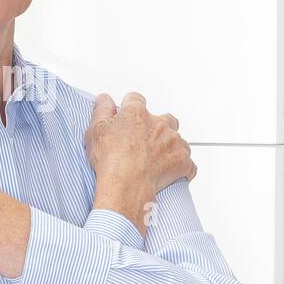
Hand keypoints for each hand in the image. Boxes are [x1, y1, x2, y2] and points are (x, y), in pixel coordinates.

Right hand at [84, 92, 195, 233]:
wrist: (126, 184)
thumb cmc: (111, 159)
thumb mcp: (95, 130)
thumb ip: (102, 110)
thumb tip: (105, 99)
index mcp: (137, 113)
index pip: (136, 100)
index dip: (130, 108)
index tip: (127, 116)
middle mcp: (159, 123)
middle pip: (164, 118)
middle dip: (157, 126)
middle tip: (144, 141)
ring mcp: (173, 141)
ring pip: (177, 139)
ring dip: (170, 146)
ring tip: (156, 159)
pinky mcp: (182, 161)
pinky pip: (187, 162)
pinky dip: (181, 166)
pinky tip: (170, 172)